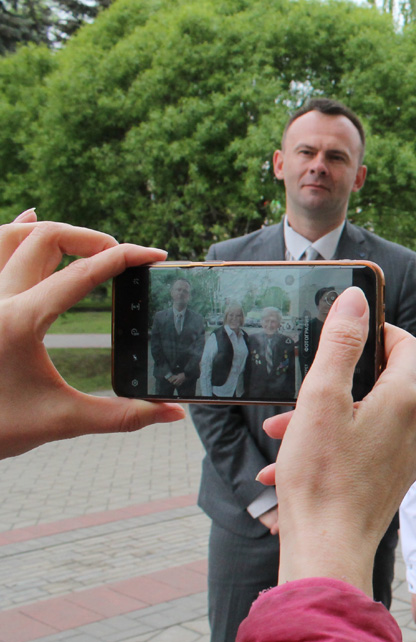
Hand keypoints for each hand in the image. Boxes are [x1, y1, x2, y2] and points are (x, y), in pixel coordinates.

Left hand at [0, 210, 183, 459]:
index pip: (83, 272)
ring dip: (50, 231)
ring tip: (84, 243)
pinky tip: (26, 219)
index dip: (126, 257)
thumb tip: (174, 413)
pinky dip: (11, 230)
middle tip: (121, 257)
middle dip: (91, 238)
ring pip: (10, 234)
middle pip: (47, 237)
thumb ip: (123, 416)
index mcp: (21, 321)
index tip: (154, 255)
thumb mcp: (63, 422)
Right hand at [258, 287, 415, 595]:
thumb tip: (356, 301)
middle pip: (381, 381)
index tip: (342, 333)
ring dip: (323, 417)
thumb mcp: (321, 398)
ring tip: (281, 431)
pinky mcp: (391, 480)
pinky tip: (287, 464)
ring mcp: (406, 455)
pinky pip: (362, 448)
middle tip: (296, 393)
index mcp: (407, 399)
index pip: (405, 342)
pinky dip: (330, 445)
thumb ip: (340, 345)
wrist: (328, 550)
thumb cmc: (322, 478)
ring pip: (365, 416)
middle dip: (334, 382)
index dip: (374, 330)